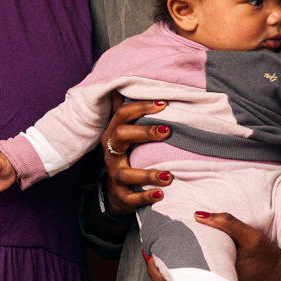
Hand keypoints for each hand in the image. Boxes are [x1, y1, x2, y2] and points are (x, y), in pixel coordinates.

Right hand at [101, 94, 172, 215]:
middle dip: (144, 132)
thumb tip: (123, 81)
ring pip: (126, 173)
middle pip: (121, 137)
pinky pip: (130, 198)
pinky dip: (145, 198)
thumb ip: (124, 109)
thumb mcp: (123, 131)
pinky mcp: (121, 195)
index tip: (165, 103)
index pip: (123, 115)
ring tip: (169, 175)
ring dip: (147, 174)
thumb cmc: (124, 155)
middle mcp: (111, 152)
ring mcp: (114, 174)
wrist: (115, 192)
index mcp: (113, 134)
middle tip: (168, 130)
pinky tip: (161, 195)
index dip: (142, 107)